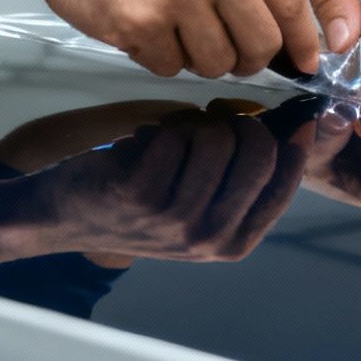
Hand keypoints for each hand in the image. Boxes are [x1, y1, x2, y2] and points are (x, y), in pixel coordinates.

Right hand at [22, 0, 322, 76]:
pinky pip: (171, 67)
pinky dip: (158, 57)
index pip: (291, 2)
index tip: (306, 62)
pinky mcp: (140, 22)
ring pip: (218, 63)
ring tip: (172, 28)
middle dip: (248, 60)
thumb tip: (288, 30)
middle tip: (229, 54)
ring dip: (198, 59)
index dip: (302, 41)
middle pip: (261, 44)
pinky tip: (141, 26)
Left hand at [26, 107, 311, 262]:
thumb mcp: (202, 210)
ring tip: (172, 139)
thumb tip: (297, 126)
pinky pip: (174, 135)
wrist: (64, 219)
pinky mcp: (140, 195)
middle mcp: (208, 239)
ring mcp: (174, 220)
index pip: (284, 185)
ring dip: (194, 126)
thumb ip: (244, 179)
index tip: (292, 116)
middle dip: (242, 125)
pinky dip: (160, 129)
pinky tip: (143, 145)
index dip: (294, 143)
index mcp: (233, 244)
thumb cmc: (140, 207)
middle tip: (216, 122)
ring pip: (216, 139)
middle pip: (257, 155)